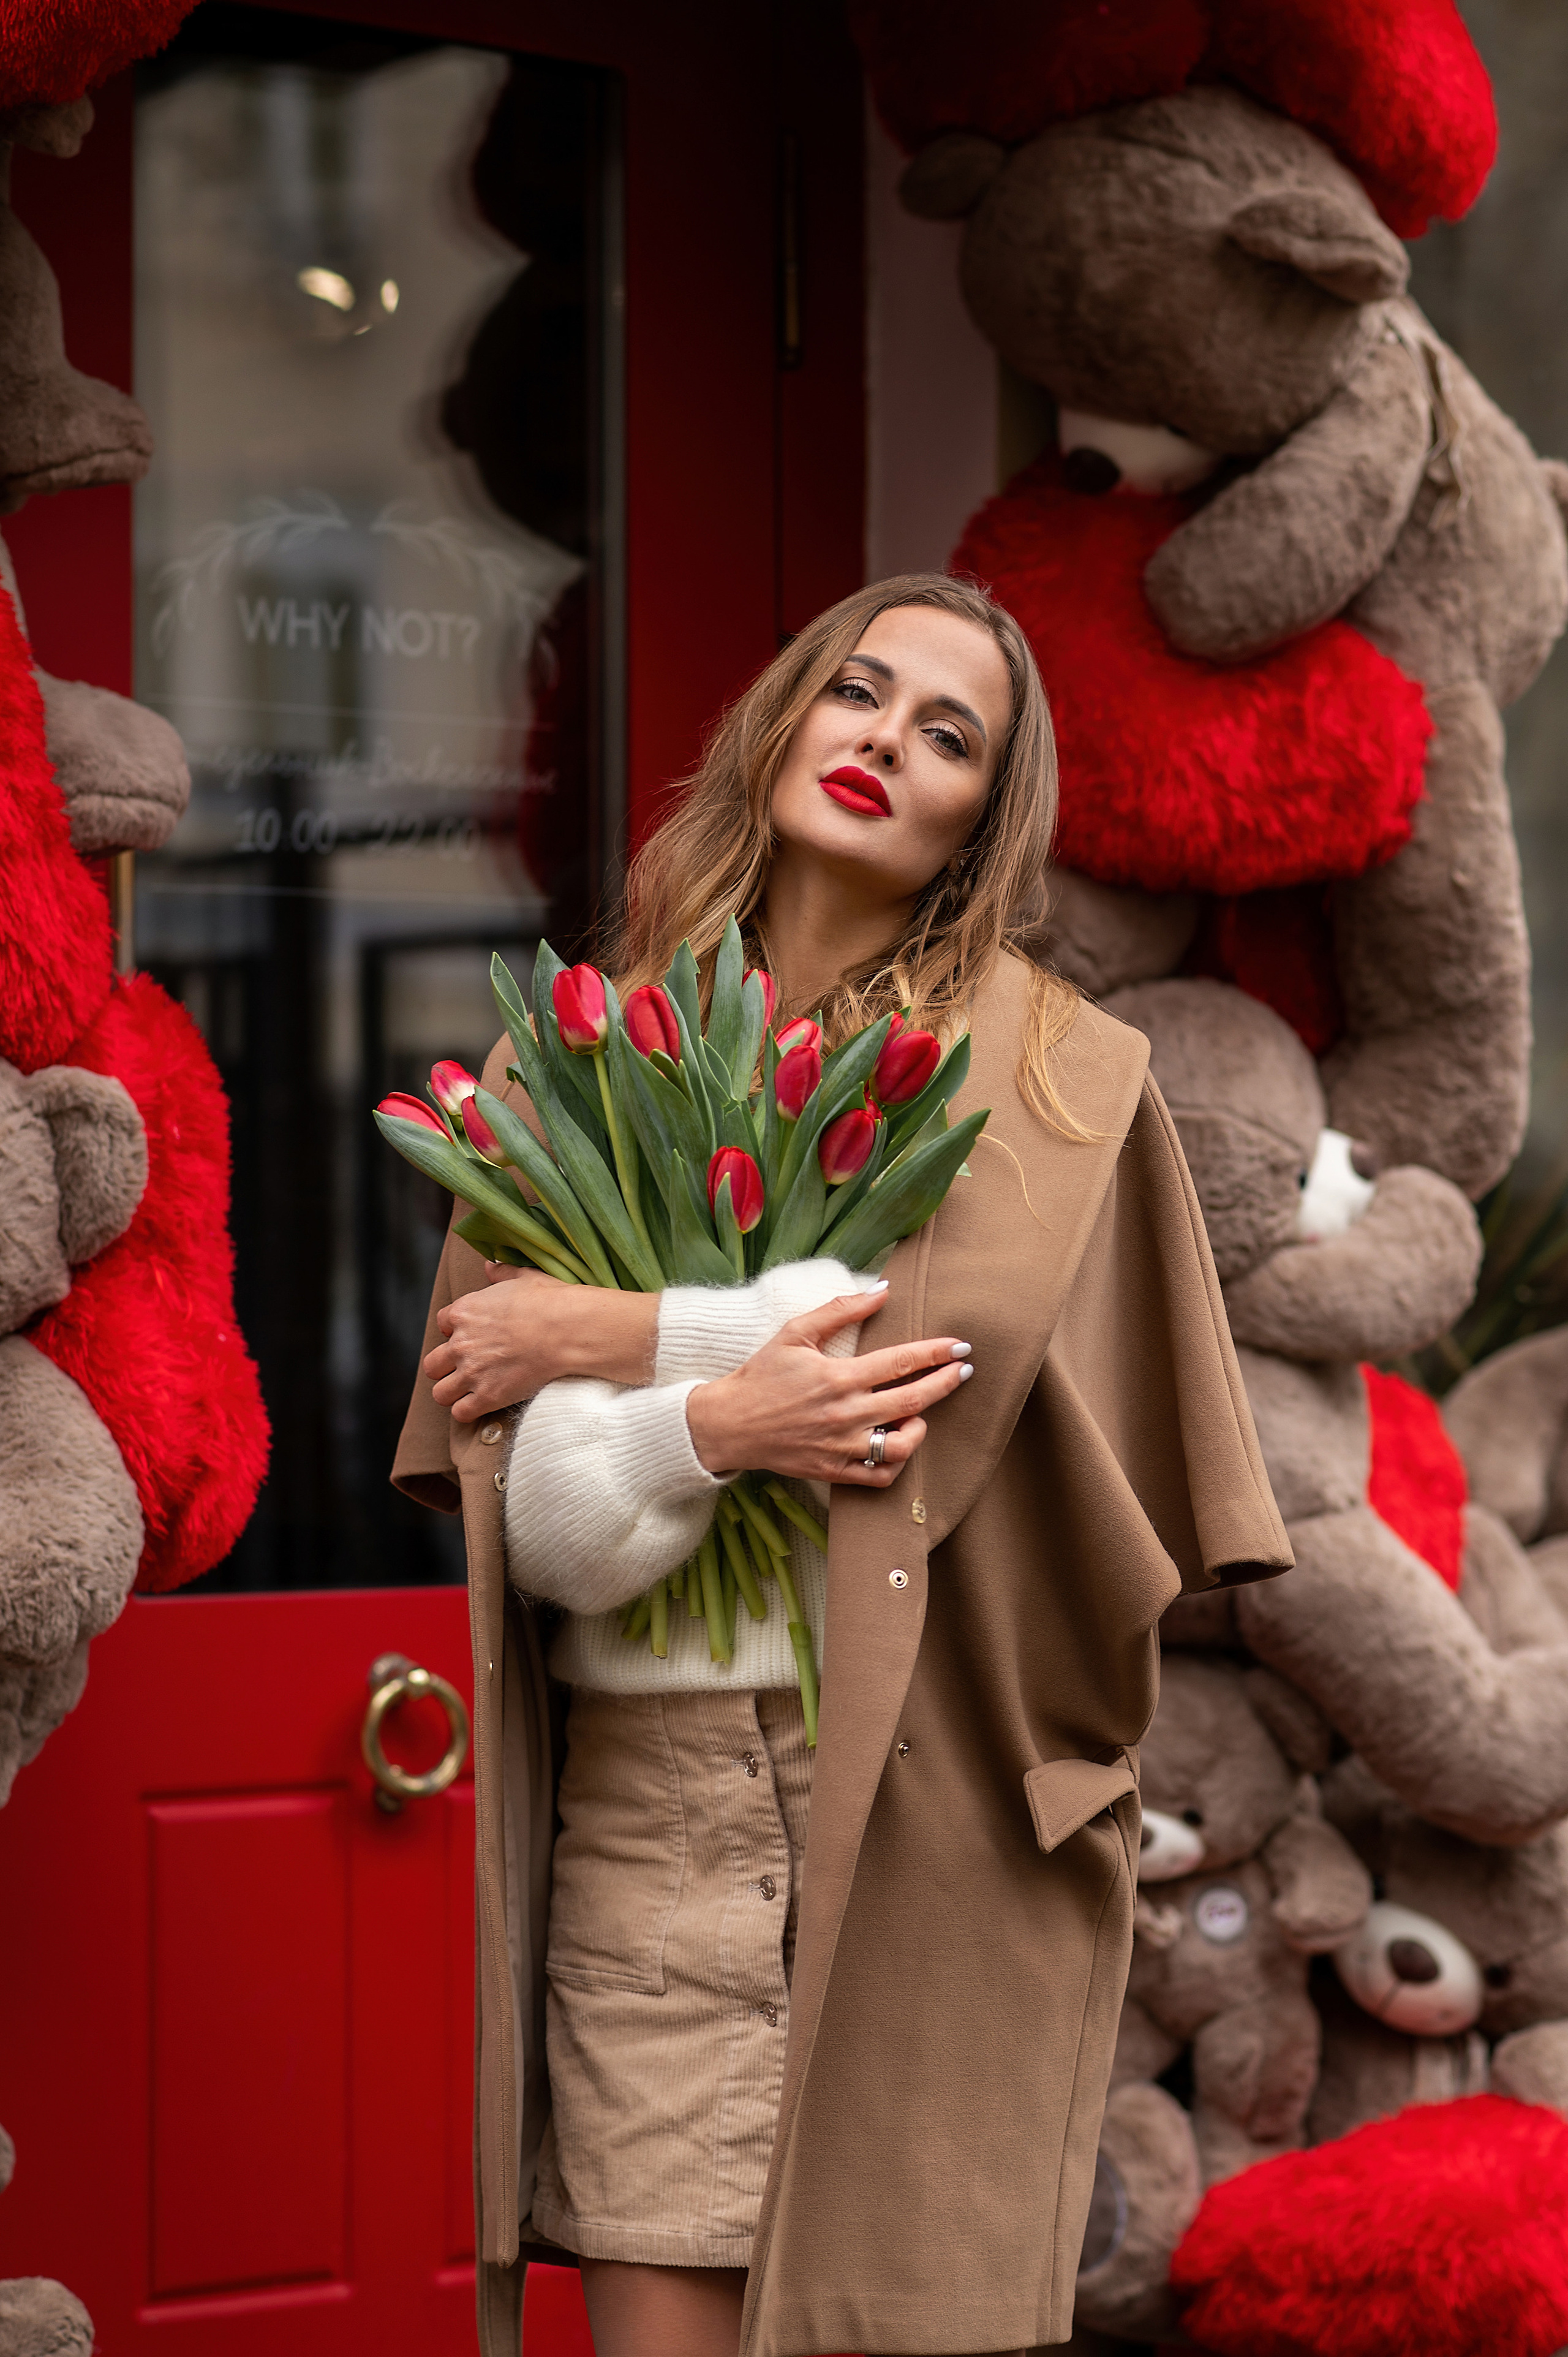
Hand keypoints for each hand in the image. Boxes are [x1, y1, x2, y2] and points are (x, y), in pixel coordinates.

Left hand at [424, 1265, 658, 1421]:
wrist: (567, 1330)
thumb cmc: (549, 1301)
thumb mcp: (524, 1277)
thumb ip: (501, 1273)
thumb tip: (490, 1266)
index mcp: (464, 1312)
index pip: (441, 1323)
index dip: (455, 1330)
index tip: (472, 1335)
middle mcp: (460, 1344)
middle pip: (432, 1364)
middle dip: (445, 1367)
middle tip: (467, 1368)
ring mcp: (471, 1373)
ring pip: (440, 1392)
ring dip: (453, 1392)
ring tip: (470, 1391)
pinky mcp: (486, 1396)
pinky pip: (460, 1413)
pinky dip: (468, 1411)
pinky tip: (483, 1405)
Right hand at [684, 1290, 972, 1485]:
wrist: (728, 1424)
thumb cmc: (762, 1374)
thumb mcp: (794, 1332)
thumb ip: (840, 1310)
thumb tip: (882, 1289)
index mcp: (838, 1376)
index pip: (901, 1362)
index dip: (936, 1353)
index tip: (961, 1346)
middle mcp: (845, 1413)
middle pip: (913, 1399)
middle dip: (946, 1383)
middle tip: (964, 1371)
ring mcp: (841, 1446)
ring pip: (902, 1444)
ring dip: (922, 1427)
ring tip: (923, 1413)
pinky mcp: (834, 1472)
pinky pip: (880, 1475)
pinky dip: (898, 1462)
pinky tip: (899, 1442)